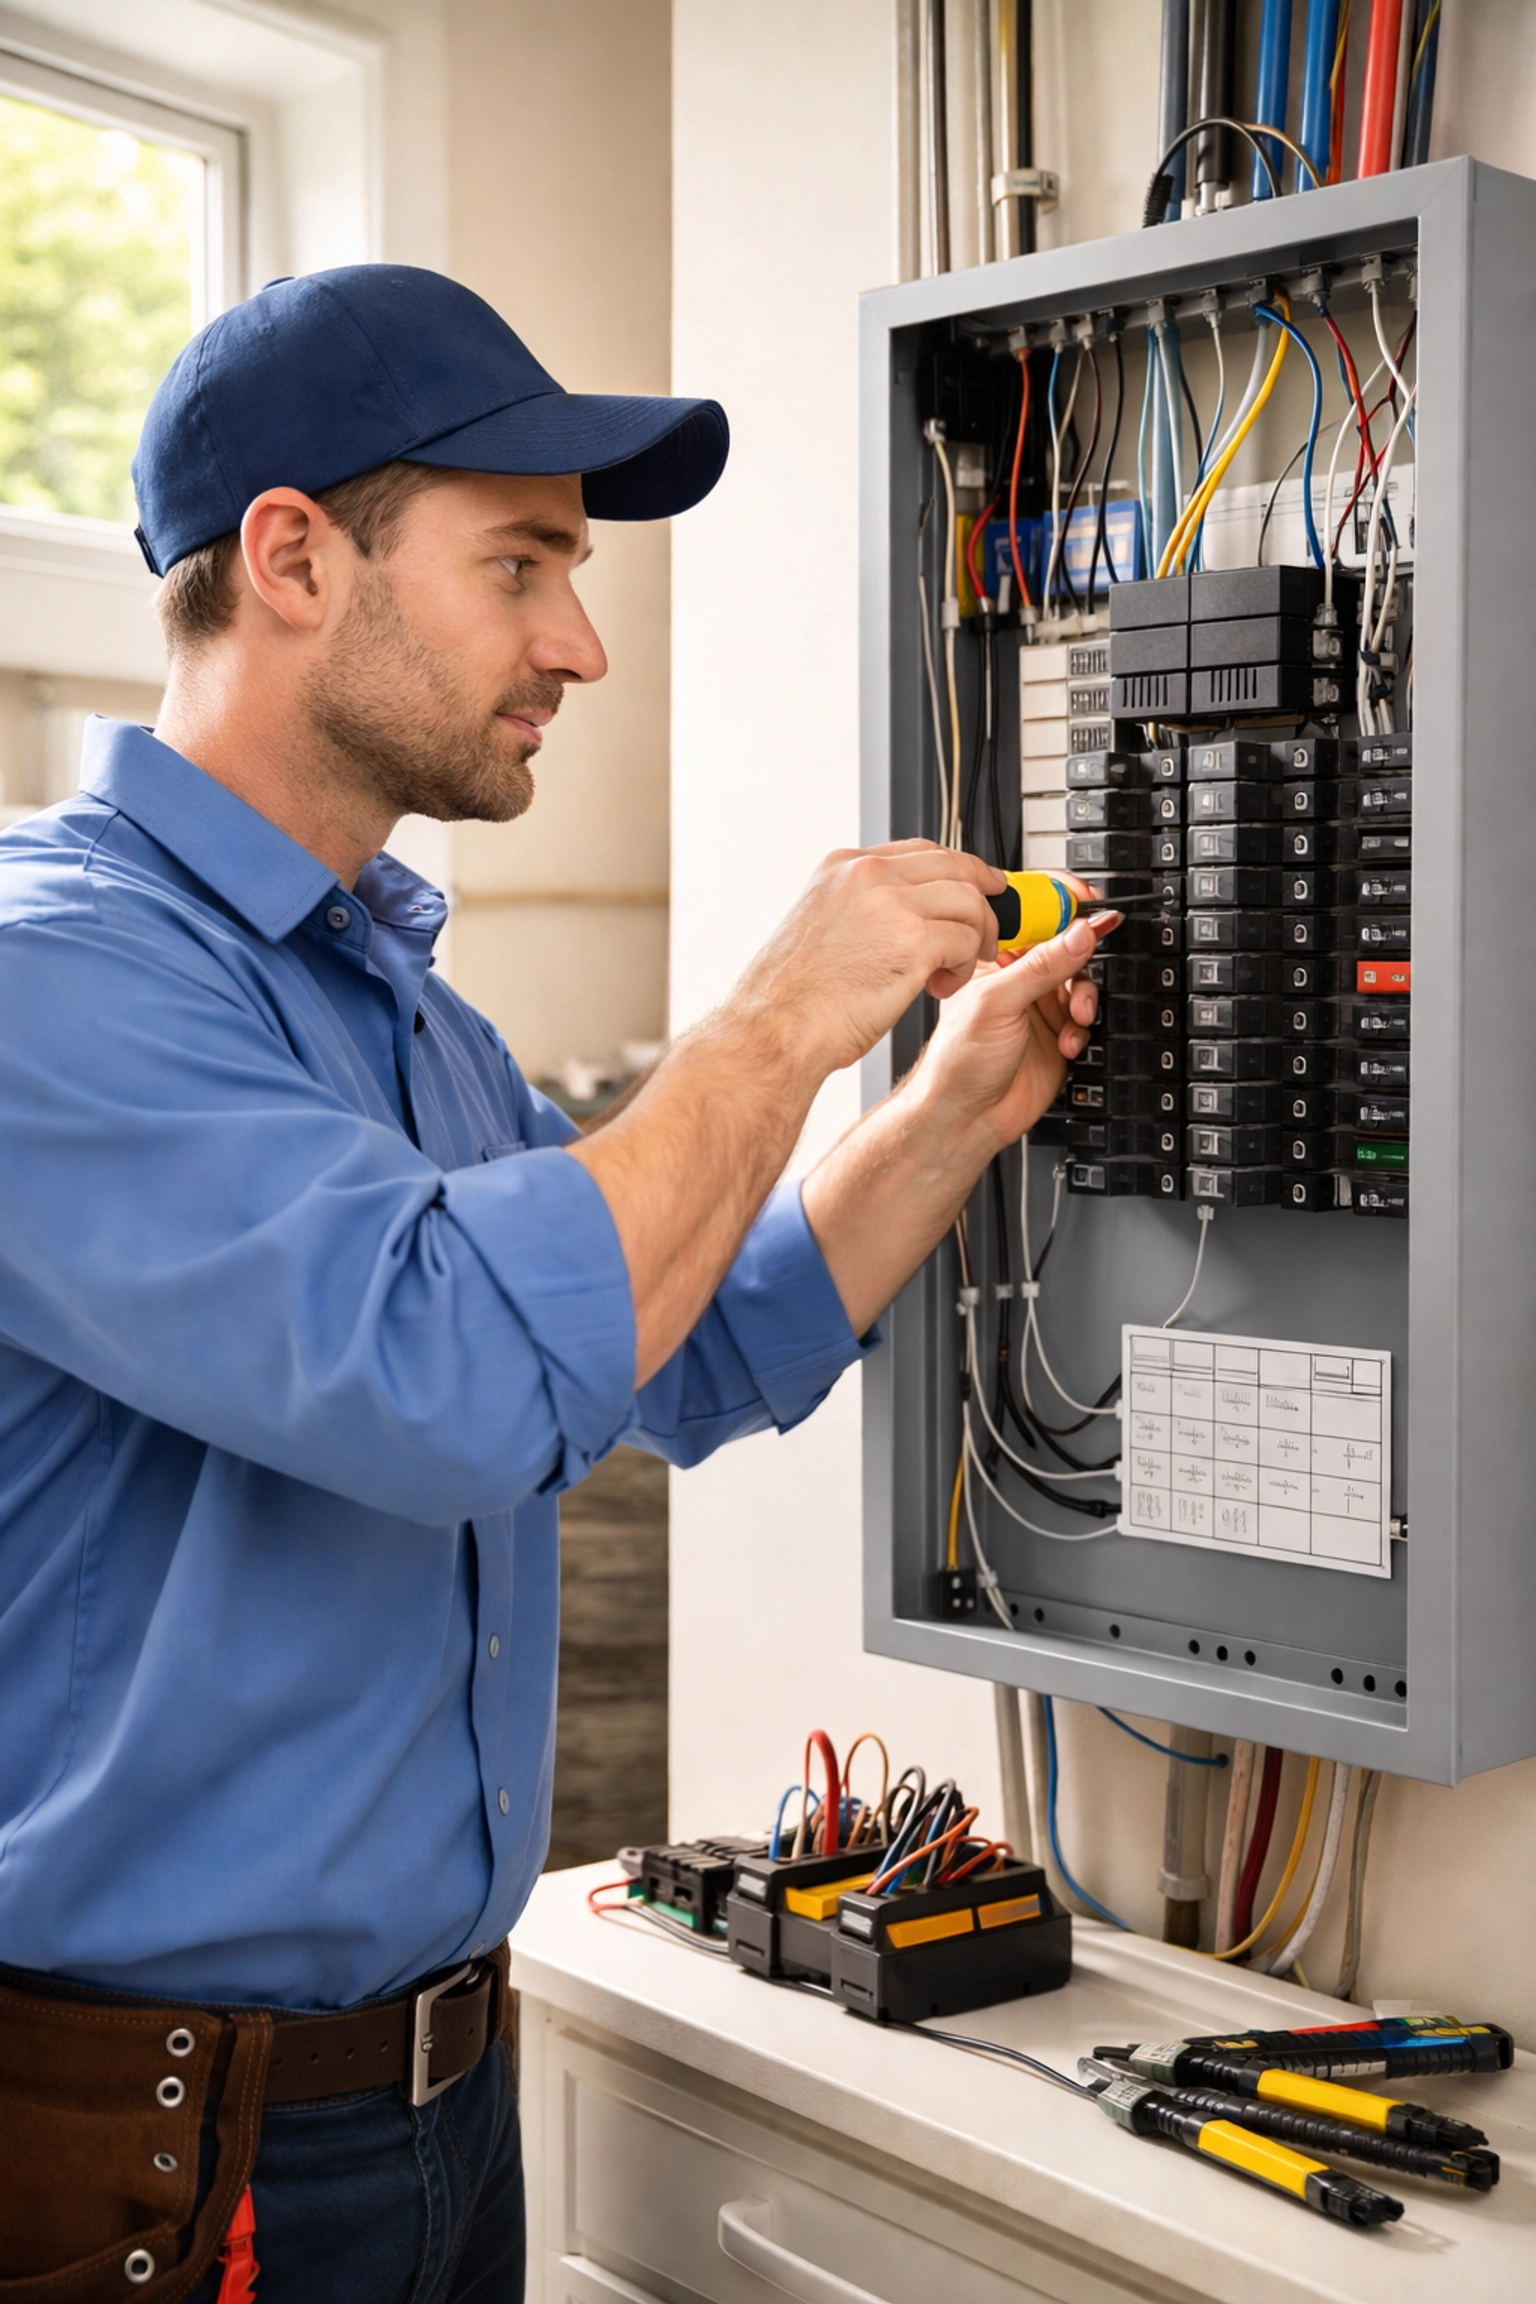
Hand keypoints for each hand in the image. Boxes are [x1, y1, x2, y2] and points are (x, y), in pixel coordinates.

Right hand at [731, 840, 1005, 1075]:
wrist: (777, 1029)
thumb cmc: (793, 998)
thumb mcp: (820, 927)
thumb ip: (860, 908)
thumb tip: (902, 915)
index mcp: (843, 866)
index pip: (921, 850)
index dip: (958, 869)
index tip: (978, 885)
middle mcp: (869, 875)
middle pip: (955, 866)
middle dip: (984, 896)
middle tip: (991, 926)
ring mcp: (892, 903)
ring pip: (969, 902)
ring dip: (974, 938)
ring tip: (954, 970)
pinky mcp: (914, 941)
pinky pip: (966, 941)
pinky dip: (963, 967)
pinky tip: (940, 987)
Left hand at [910, 908, 1113, 1155]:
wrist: (967, 1117)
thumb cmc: (957, 1061)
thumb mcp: (998, 1003)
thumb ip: (1042, 966)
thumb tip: (1080, 933)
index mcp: (993, 958)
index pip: (1032, 917)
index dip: (1062, 907)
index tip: (1090, 904)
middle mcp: (1018, 978)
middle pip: (1067, 948)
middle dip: (1082, 959)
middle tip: (1087, 967)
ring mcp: (1039, 1007)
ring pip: (1083, 983)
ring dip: (1085, 999)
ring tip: (1076, 1017)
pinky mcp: (1059, 1035)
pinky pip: (1087, 1019)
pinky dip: (1083, 1030)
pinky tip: (1067, 1043)